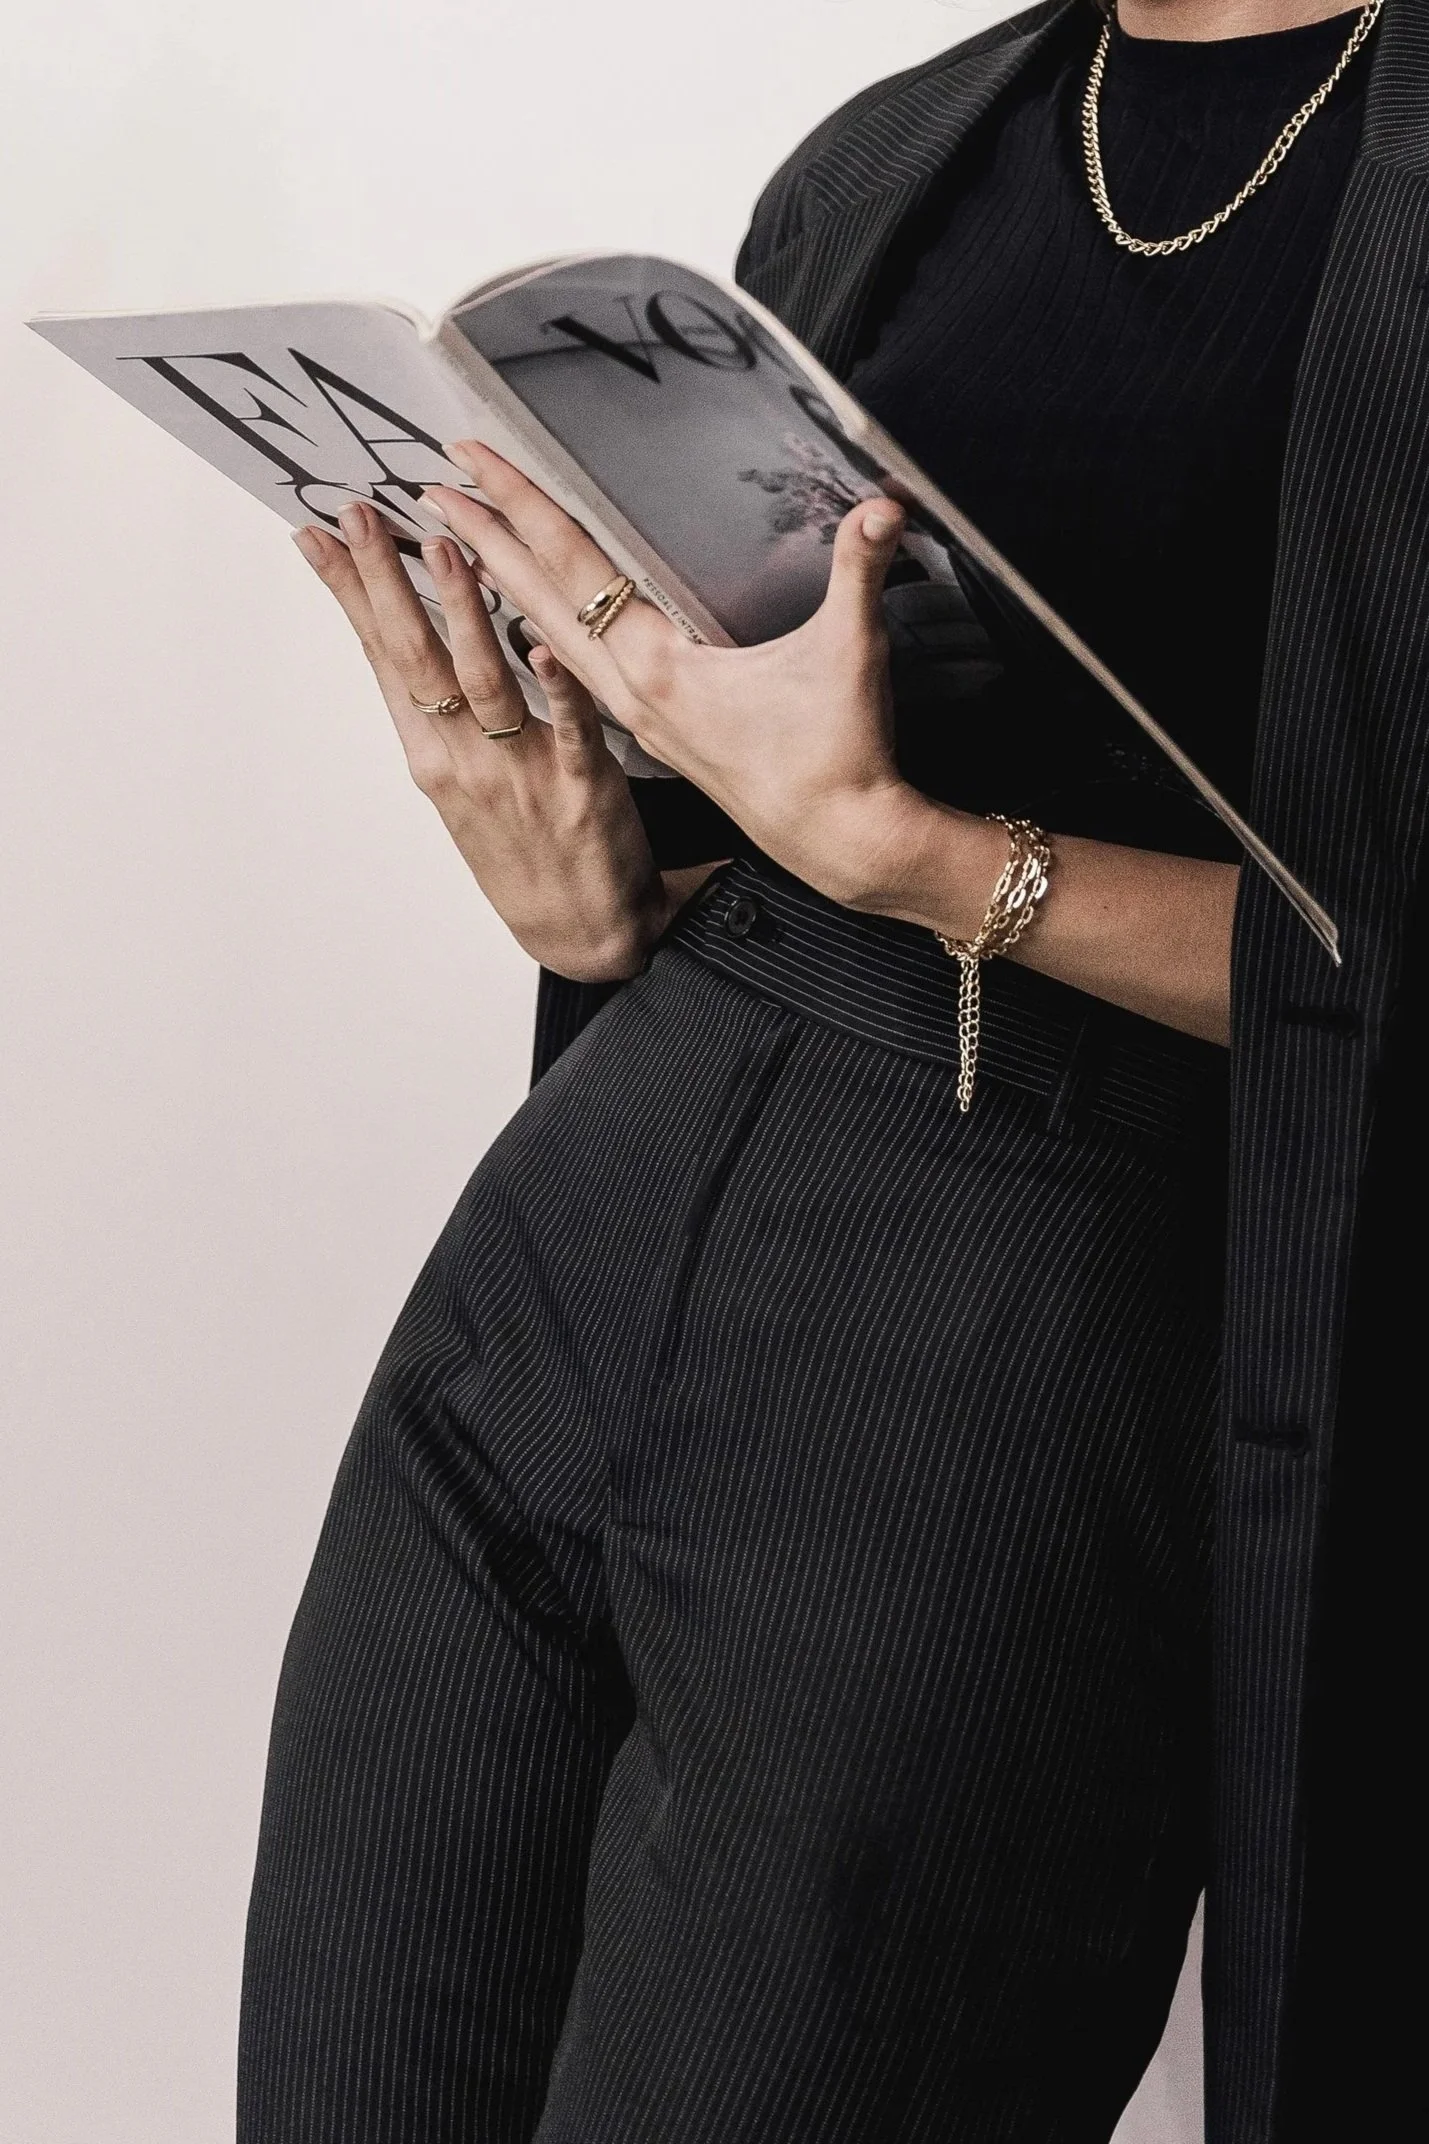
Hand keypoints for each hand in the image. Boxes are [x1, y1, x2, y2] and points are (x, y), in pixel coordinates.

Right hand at [291, 501, 675, 981]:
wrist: (578, 932)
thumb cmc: (519, 850)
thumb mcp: (457, 784)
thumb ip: (437, 710)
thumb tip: (406, 639)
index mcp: (431, 754)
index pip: (381, 657)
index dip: (350, 593)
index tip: (318, 531)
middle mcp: (465, 759)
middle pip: (416, 658)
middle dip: (386, 582)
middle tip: (362, 514)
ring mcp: (522, 772)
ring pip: (485, 682)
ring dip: (463, 613)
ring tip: (444, 546)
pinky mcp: (582, 788)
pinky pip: (570, 729)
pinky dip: (557, 688)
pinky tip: (545, 647)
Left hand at [419, 447, 1237, 1045]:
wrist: (842, 844)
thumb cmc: (840, 760)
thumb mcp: (852, 657)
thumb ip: (860, 574)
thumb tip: (886, 504)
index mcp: (659, 669)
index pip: (575, 567)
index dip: (526, 505)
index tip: (473, 459)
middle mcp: (631, 692)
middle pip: (536, 602)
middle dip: (485, 541)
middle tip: (431, 487)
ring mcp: (635, 717)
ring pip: (544, 643)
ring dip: (501, 593)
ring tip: (458, 547)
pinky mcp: (651, 733)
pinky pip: (573, 677)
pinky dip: (538, 640)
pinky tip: (524, 623)